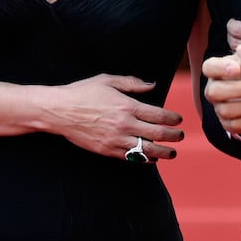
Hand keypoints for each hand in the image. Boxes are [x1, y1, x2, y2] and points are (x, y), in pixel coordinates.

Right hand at [49, 74, 183, 160]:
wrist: (59, 111)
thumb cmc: (83, 92)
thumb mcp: (108, 80)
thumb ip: (132, 83)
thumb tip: (152, 85)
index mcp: (127, 106)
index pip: (158, 115)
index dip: (172, 118)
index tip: (178, 120)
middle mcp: (124, 124)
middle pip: (157, 134)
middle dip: (173, 136)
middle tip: (181, 136)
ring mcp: (115, 139)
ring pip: (146, 150)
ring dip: (163, 152)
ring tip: (172, 153)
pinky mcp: (106, 150)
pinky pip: (130, 158)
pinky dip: (143, 160)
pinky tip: (151, 159)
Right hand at [203, 54, 240, 135]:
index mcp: (215, 70)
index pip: (209, 67)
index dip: (221, 68)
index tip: (237, 68)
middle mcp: (213, 90)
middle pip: (214, 92)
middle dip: (237, 90)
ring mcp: (219, 108)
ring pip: (226, 111)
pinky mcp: (228, 124)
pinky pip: (236, 125)